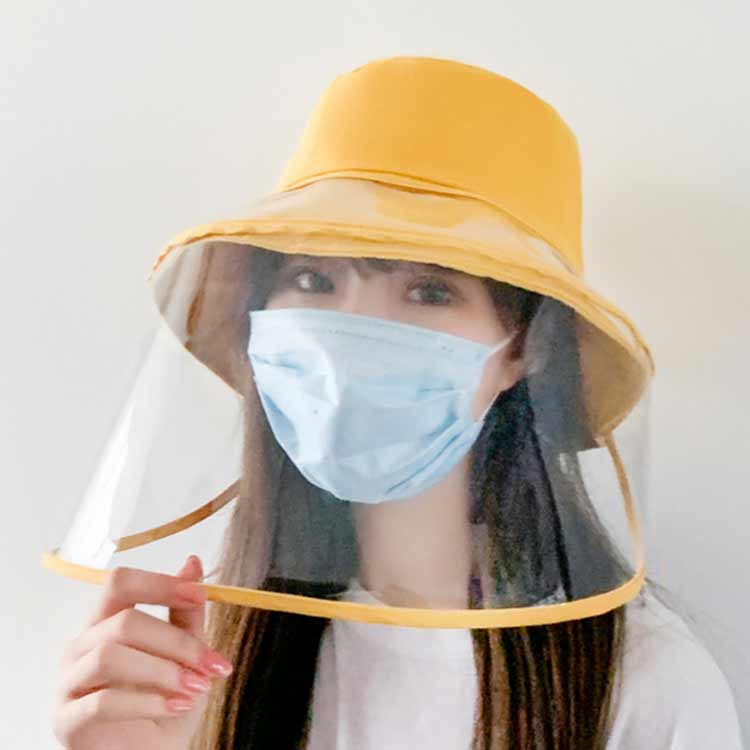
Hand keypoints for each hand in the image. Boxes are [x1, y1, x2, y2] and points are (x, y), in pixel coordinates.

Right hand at [52, 555, 231, 749]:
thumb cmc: (163, 704)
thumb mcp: (184, 656)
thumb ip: (186, 613)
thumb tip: (193, 562)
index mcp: (105, 623)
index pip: (120, 583)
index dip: (160, 584)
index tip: (198, 595)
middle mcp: (80, 647)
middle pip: (124, 622)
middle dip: (177, 642)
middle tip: (212, 665)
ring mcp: (68, 683)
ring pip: (110, 656)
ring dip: (163, 671)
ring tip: (196, 689)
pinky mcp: (66, 720)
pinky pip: (102, 701)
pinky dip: (148, 702)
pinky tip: (177, 706)